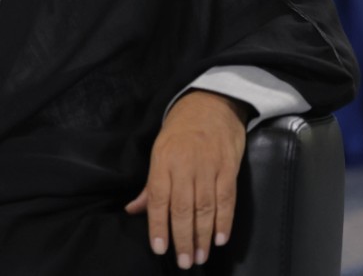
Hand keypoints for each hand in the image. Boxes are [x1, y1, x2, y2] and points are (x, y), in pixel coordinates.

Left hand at [125, 90, 249, 269]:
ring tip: (199, 257)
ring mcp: (209, 167)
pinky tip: (220, 239)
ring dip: (203, 236)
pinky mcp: (229, 168)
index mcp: (163, 160)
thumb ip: (150, 185)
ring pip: (205, 208)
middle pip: (183, 208)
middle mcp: (185, 165)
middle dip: (182, 238)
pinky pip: (227, 199)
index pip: (159, 198)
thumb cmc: (180, 129)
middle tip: (184, 262)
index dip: (158, 226)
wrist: (211, 103)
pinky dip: (224, 221)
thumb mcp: (158, 150)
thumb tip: (133, 210)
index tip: (159, 248)